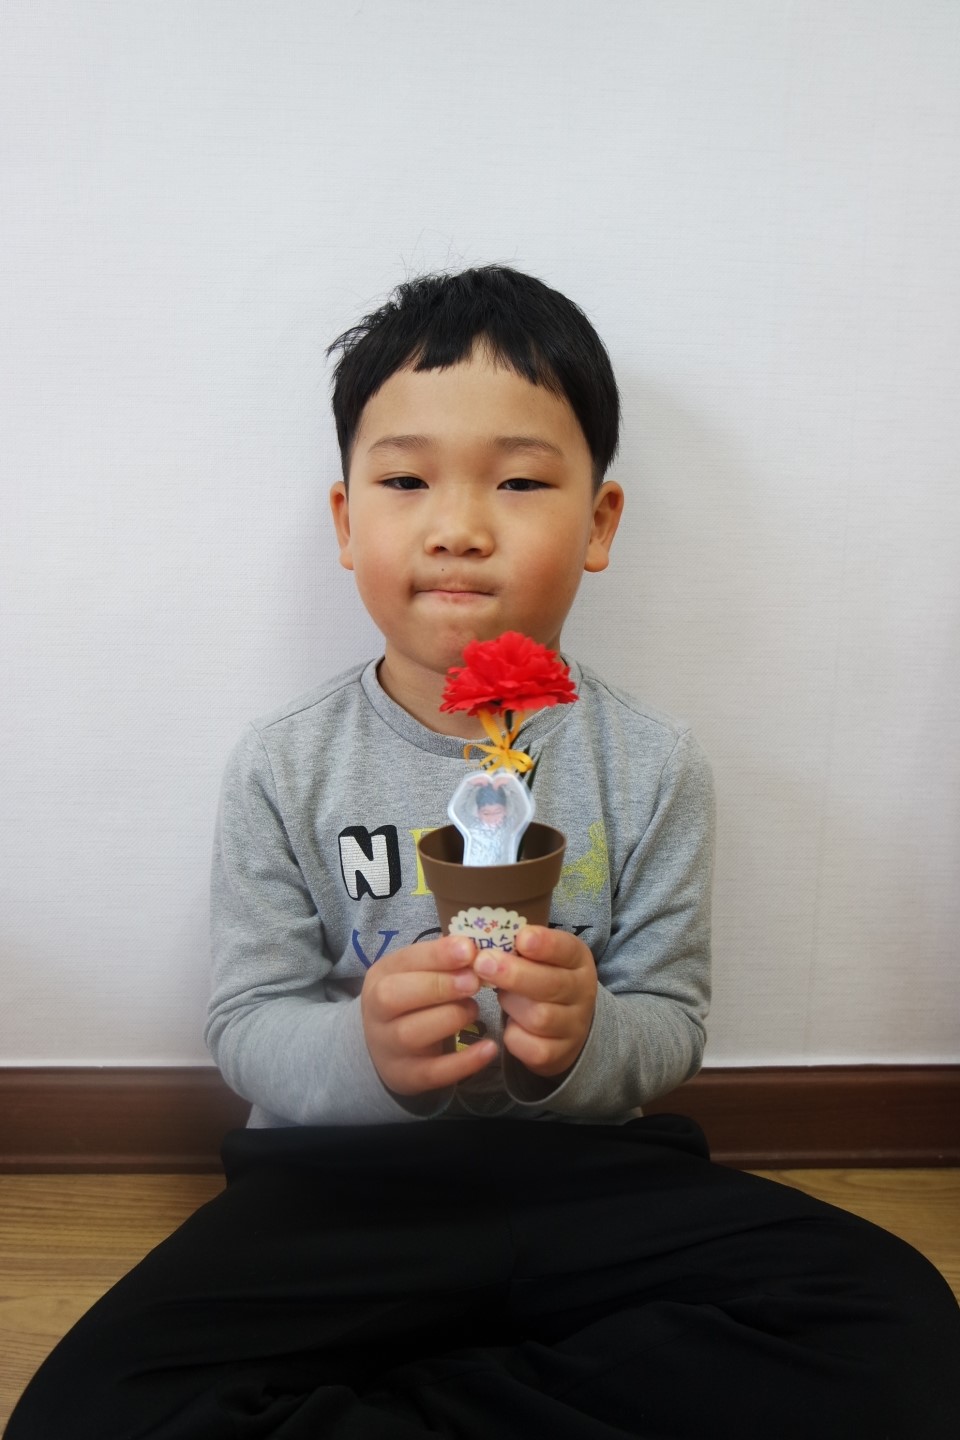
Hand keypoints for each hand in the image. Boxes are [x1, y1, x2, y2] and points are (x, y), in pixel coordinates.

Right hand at [361, 935, 497, 1095]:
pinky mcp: (408, 1076)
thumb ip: (439, 961)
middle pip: (395, 996)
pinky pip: (434, 1072)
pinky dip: (465, 1062)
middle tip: (474, 981)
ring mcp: (389, 1048)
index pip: (403, 961)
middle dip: (438, 985)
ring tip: (474, 1009)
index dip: (437, 955)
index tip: (469, 949)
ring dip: (450, 1018)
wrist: (384, 1050)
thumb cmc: (411, 1002)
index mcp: (381, 977)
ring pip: (412, 1033)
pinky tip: (490, 1048)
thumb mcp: (414, 975)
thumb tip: (473, 946)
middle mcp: (377, 1012)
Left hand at [474, 926, 597, 1078]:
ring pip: (539, 1017)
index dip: (546, 944)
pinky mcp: (559, 1054)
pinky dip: (513, 1036)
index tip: (521, 938)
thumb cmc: (542, 980)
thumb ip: (520, 948)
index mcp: (578, 961)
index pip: (567, 949)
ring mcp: (573, 1026)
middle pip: (552, 985)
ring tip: (500, 995)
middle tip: (482, 963)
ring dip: (511, 1005)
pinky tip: (510, 1024)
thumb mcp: (541, 958)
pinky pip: (531, 1047)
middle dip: (515, 974)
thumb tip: (480, 940)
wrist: (566, 1026)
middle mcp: (582, 992)